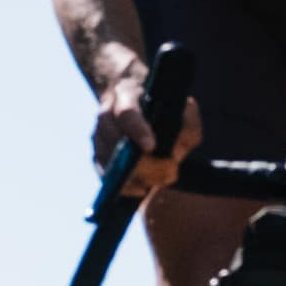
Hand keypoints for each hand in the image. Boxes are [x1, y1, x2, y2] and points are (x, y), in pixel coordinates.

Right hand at [96, 54, 187, 199]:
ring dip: (135, 176)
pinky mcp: (98, 153)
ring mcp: (98, 135)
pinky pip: (105, 174)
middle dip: (143, 163)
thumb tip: (175, 151)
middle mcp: (106, 114)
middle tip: (170, 171)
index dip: (137, 131)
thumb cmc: (164, 105)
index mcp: (126, 95)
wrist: (137, 97)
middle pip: (115, 142)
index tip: (152, 146)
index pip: (127, 114)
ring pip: (109, 161)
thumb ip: (187, 125)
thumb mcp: (182, 107)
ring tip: (159, 181)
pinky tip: (142, 190)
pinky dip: (123, 185)